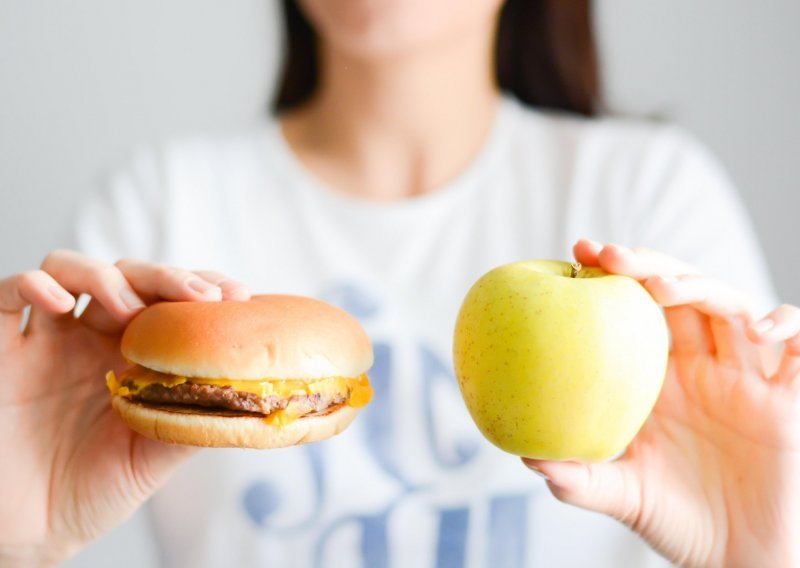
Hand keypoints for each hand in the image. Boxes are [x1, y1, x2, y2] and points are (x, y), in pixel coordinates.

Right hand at [0, 251, 250, 566]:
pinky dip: (35, 285)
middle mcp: (92, 338)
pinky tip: (62, 303)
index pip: (171, 300)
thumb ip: (191, 417)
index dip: (204, 288)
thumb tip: (248, 393)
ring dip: (106, 276)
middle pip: (129, 275)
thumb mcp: (154, 456)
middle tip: (199, 297)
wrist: (30, 534)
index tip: (239, 296)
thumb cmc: (93, 493)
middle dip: (167, 276)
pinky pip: (9, 294)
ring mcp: (46, 339)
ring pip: (70, 269)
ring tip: (129, 309)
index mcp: (135, 355)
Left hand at [523, 240, 799, 567]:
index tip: (578, 253)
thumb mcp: (622, 495)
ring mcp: (745, 377)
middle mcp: (701, 367)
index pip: (635, 309)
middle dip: (647, 264)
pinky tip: (759, 328)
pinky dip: (787, 324)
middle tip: (608, 255)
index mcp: (659, 378)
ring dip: (700, 286)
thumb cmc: (676, 521)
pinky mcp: (789, 397)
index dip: (612, 277)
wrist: (737, 558)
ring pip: (730, 306)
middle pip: (680, 292)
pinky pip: (798, 346)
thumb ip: (579, 478)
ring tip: (661, 286)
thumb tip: (528, 458)